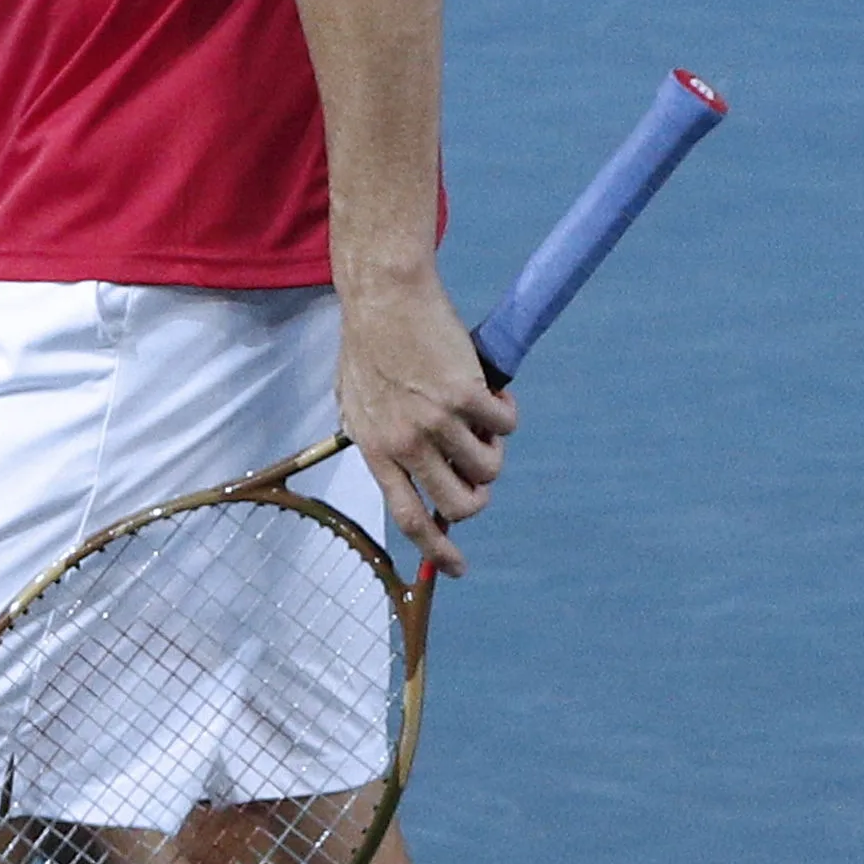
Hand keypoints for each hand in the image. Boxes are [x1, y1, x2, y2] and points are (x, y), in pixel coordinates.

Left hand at [333, 274, 519, 576]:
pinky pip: (506, 425)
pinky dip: (507, 413)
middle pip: (460, 504)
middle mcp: (404, 442)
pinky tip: (493, 392)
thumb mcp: (355, 402)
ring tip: (480, 418)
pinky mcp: (466, 395)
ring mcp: (436, 421)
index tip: (457, 568)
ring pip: (488, 468)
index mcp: (374, 449)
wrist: (384, 296)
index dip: (436, 550)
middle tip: (481, 470)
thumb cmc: (369, 344)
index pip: (406, 517)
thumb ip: (377, 439)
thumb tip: (402, 475)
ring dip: (494, 449)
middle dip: (479, 497)